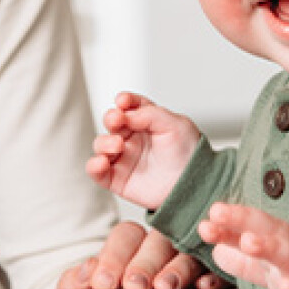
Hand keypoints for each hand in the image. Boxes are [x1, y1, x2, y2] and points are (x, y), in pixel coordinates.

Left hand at [57, 221, 228, 288]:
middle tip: (134, 285)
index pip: (125, 237)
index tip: (102, 282)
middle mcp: (159, 247)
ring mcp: (186, 259)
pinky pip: (216, 272)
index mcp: (130, 243)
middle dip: (144, 264)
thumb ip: (78, 281)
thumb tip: (86, 273)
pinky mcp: (211, 277)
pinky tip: (203, 286)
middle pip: (157, 242)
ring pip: (186, 256)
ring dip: (176, 270)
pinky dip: (212, 277)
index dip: (114, 257)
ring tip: (165, 287)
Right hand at [86, 93, 200, 210]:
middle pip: (111, 122)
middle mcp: (132, 137)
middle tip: (117, 120)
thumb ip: (151, 114)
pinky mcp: (117, 178)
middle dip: (111, 118)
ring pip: (101, 144)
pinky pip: (97, 171)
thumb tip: (126, 113)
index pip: (130, 105)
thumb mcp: (177, 126)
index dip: (124, 101)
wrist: (194, 188)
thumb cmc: (189, 156)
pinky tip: (102, 162)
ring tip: (117, 145)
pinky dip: (94, 166)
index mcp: (147, 122)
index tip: (123, 101)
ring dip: (104, 142)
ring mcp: (123, 157)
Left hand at [199, 203, 288, 288]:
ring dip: (268, 247)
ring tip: (248, 243)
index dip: (228, 223)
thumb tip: (217, 251)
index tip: (206, 220)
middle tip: (218, 213)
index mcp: (281, 242)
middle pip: (269, 230)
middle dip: (242, 221)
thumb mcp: (274, 269)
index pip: (252, 226)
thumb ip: (244, 261)